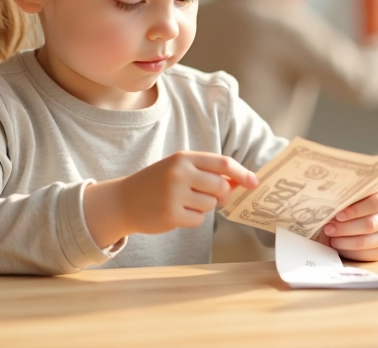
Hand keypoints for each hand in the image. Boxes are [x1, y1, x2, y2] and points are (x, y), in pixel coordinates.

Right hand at [119, 152, 256, 234]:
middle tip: (208, 196)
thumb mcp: (179, 169)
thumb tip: (239, 182)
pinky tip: (176, 213)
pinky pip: (199, 220)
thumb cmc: (157, 184)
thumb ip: (207, 172)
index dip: (242, 173)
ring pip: (210, 204)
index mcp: (183, 158)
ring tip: (183, 202)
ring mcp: (175, 194)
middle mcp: (180, 173)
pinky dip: (192, 219)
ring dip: (203, 207)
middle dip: (221, 195)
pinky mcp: (171, 214)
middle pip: (221, 186)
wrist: (123, 201)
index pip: (222, 163)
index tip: (254, 182)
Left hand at [318, 192, 377, 261]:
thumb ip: (346, 199)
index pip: (376, 203)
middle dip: (345, 227)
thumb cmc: (352, 208)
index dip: (356, 210)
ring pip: (364, 241)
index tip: (338, 215)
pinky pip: (363, 254)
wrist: (361, 225)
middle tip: (328, 228)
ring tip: (330, 237)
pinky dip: (347, 250)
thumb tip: (328, 204)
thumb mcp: (351, 200)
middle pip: (369, 224)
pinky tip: (337, 244)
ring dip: (344, 240)